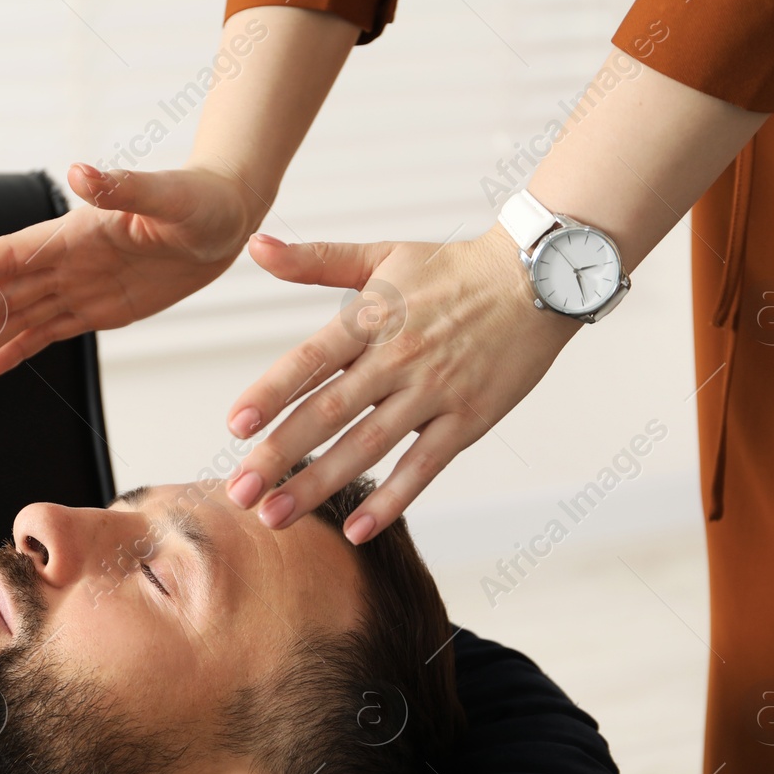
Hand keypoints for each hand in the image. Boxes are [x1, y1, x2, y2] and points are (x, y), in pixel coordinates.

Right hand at [0, 163, 263, 380]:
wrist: (226, 217)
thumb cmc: (200, 200)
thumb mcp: (168, 196)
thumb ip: (123, 187)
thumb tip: (81, 172)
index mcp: (71, 234)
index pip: (4, 257)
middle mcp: (63, 261)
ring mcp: (76, 286)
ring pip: (14, 320)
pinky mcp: (96, 309)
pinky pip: (45, 334)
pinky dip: (12, 352)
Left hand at [223, 225, 582, 543]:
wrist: (539, 278)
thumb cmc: (452, 270)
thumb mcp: (382, 256)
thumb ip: (314, 259)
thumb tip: (256, 244)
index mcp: (371, 318)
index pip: (310, 359)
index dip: (271, 392)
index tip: (235, 426)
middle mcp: (398, 358)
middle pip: (329, 411)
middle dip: (280, 455)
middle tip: (239, 492)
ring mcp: (434, 391)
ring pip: (368, 446)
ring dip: (319, 484)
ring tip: (275, 517)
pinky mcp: (468, 419)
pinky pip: (424, 466)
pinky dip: (390, 499)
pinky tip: (355, 529)